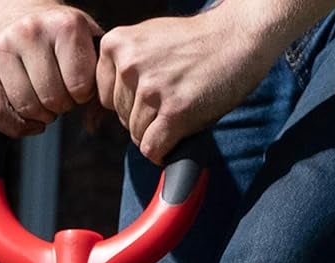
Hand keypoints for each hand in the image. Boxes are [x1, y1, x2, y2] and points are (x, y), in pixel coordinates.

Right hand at [0, 3, 103, 137]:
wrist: (19, 11)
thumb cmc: (59, 38)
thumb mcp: (87, 48)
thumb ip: (99, 84)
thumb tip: (93, 125)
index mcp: (65, 25)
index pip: (80, 87)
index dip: (82, 96)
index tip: (77, 87)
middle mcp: (30, 30)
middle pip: (51, 99)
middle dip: (60, 106)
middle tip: (58, 94)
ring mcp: (1, 45)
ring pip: (25, 107)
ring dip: (38, 116)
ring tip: (42, 100)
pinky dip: (14, 127)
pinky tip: (27, 120)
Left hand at [98, 7, 282, 161]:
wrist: (236, 38)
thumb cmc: (194, 45)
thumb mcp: (147, 42)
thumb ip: (122, 68)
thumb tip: (98, 115)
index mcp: (117, 44)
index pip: (105, 99)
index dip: (130, 103)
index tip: (153, 93)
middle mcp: (129, 64)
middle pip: (122, 119)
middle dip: (145, 119)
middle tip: (172, 100)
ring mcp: (151, 89)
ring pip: (137, 136)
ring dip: (159, 133)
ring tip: (181, 109)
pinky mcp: (174, 112)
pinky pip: (152, 149)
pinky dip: (164, 152)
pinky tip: (178, 136)